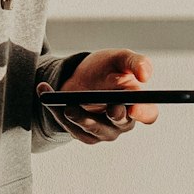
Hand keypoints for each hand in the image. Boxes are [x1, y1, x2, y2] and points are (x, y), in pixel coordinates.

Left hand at [36, 49, 158, 144]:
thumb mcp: (119, 59)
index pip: (148, 114)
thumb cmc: (106, 68)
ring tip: (66, 102)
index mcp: (137, 104)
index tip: (134, 106)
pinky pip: (70, 126)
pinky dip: (56, 109)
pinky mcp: (83, 134)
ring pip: (92, 128)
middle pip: (119, 124)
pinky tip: (45, 90)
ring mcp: (103, 131)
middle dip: (111, 114)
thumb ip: (135, 62)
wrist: (80, 76)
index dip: (143, 112)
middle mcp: (122, 122)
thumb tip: (145, 75)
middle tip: (107, 106)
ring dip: (78, 115)